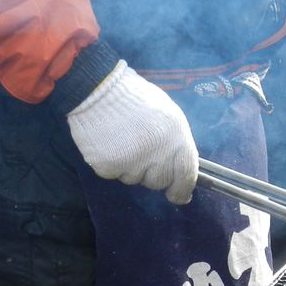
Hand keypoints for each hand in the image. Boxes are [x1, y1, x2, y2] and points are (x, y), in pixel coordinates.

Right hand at [66, 61, 198, 204]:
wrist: (99, 89)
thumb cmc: (137, 100)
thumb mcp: (169, 116)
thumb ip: (177, 143)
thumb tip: (180, 168)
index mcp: (177, 140)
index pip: (186, 176)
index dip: (182, 190)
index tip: (178, 196)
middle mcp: (158, 154)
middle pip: (158, 182)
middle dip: (151, 173)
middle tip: (140, 151)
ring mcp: (133, 162)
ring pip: (134, 179)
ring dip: (130, 167)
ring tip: (122, 140)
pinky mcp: (109, 167)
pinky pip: (114, 175)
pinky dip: (111, 163)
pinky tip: (108, 143)